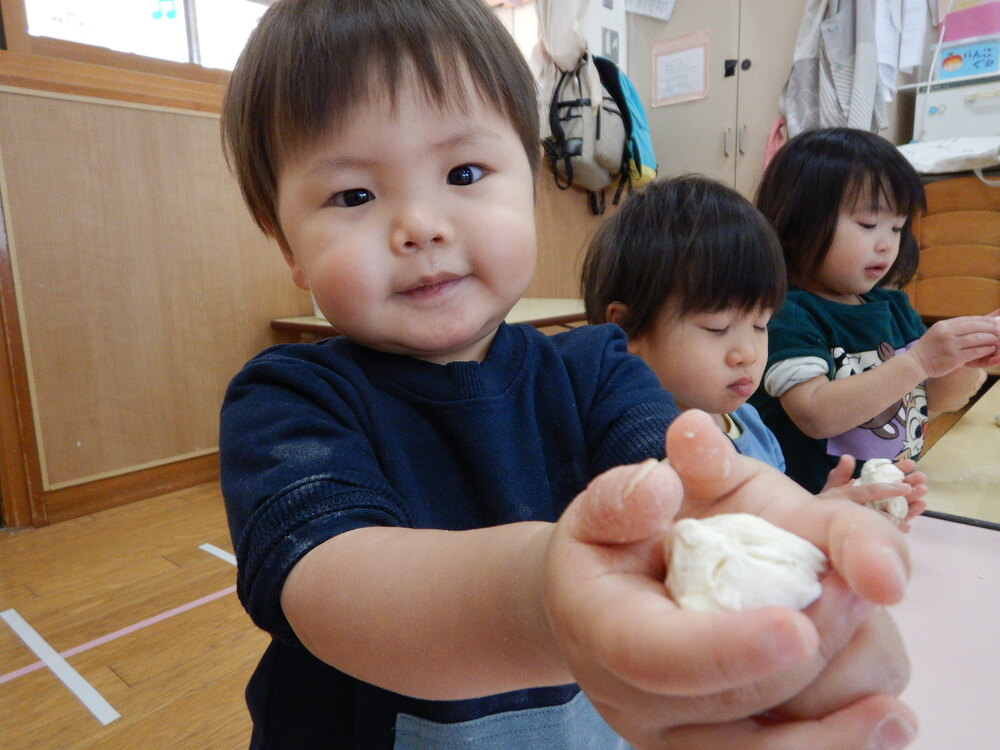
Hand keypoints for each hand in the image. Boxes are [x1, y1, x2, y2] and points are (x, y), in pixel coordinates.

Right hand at [543, 410, 916, 749]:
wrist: (601, 603)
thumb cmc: (615, 542)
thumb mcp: (615, 499)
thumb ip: (645, 479)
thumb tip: (688, 440)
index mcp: (602, 628)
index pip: (658, 656)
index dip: (727, 648)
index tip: (797, 627)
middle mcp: (634, 702)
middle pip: (736, 703)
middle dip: (813, 646)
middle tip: (865, 583)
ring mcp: (677, 740)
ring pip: (771, 748)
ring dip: (840, 695)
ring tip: (870, 622)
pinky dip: (838, 738)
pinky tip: (885, 720)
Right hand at [908, 315, 999, 377]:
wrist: (915, 363)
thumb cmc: (928, 349)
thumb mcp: (937, 333)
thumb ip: (952, 328)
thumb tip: (973, 325)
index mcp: (943, 325)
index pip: (967, 319)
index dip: (982, 320)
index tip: (992, 322)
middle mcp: (946, 333)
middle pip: (974, 327)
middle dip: (989, 328)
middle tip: (997, 330)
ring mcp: (950, 346)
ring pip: (976, 339)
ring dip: (989, 339)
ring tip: (996, 339)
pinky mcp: (954, 358)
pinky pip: (974, 352)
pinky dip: (985, 349)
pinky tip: (990, 349)